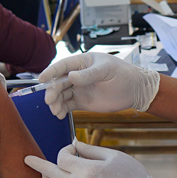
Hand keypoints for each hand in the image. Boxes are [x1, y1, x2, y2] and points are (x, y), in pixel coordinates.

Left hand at [25, 140, 172, 177]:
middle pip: (51, 174)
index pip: (62, 158)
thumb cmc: (131, 175)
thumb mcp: (112, 156)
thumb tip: (73, 144)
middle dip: (38, 165)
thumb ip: (89, 150)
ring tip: (41, 176)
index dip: (66, 150)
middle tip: (25, 159)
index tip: (74, 148)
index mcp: (85, 171)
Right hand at [39, 52, 159, 118]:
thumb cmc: (124, 75)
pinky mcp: (82, 102)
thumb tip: (71, 76)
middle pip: (59, 82)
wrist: (135, 90)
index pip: (63, 66)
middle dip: (52, 91)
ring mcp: (79, 89)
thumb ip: (89, 75)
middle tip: (50, 101)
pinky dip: (61, 110)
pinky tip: (59, 115)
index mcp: (83, 62)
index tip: (41, 79)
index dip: (51, 72)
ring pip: (61, 95)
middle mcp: (78, 75)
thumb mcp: (107, 71)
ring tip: (56, 111)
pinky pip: (67, 105)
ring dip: (55, 102)